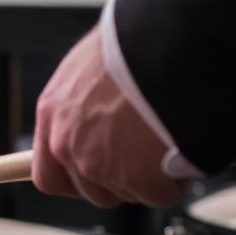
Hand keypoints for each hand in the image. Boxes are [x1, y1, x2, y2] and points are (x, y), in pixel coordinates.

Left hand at [32, 26, 187, 207]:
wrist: (172, 41)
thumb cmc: (139, 40)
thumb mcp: (96, 64)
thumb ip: (89, 100)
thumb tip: (105, 116)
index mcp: (54, 113)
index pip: (48, 174)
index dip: (74, 180)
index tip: (94, 175)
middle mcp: (70, 146)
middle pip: (91, 191)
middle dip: (119, 180)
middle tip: (146, 156)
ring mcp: (103, 168)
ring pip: (128, 192)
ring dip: (149, 178)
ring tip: (171, 145)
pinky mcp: (141, 182)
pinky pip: (162, 194)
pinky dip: (176, 181)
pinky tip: (187, 152)